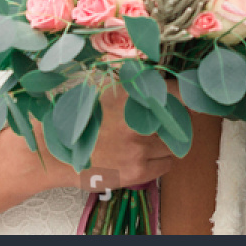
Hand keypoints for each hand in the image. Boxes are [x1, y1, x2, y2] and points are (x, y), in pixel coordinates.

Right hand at [12, 84, 179, 194]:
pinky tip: (145, 151)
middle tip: (165, 113)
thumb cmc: (74, 114)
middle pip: (181, 118)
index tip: (195, 93)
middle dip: (176, 115)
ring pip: (176, 142)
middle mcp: (138, 122)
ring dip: (169, 137)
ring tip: (151, 133)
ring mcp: (138, 150)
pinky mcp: (136, 172)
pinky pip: (167, 164)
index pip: (179, 93)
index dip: (189, 92)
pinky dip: (162, 157)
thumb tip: (159, 72)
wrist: (50, 151)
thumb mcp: (101, 85)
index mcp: (130, 95)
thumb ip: (132, 79)